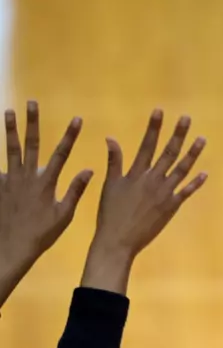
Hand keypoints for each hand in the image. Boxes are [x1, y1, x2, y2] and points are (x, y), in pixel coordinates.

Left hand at [0, 101, 92, 301]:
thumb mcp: (64, 215)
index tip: (77, 118)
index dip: (70, 135)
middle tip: (31, 103)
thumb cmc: (42, 233)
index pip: (62, 153)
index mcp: (46, 182)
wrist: (11, 244)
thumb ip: (75, 191)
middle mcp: (27, 175)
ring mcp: (10, 178)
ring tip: (8, 111)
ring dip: (10, 129)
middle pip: (31, 143)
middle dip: (32, 122)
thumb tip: (89, 170)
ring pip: (10, 149)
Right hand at [83, 109, 207, 293]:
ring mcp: (163, 193)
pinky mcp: (171, 207)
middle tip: (187, 118)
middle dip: (177, 134)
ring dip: (192, 154)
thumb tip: (110, 137)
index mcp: (135, 173)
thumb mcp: (110, 184)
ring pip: (181, 169)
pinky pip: (186, 192)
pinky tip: (205, 172)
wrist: (119, 239)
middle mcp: (151, 180)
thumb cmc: (110, 212)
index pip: (146, 144)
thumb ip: (114, 161)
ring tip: (202, 138)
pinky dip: (195, 183)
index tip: (159, 110)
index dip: (153, 127)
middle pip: (167, 152)